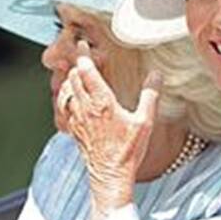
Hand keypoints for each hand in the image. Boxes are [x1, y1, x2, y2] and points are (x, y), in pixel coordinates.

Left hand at [58, 40, 160, 219]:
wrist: (111, 175)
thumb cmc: (128, 151)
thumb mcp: (145, 122)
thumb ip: (150, 95)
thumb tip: (156, 75)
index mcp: (102, 102)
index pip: (86, 70)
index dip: (83, 54)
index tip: (83, 44)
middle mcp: (85, 108)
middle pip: (72, 77)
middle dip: (76, 64)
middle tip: (81, 55)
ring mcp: (76, 119)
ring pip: (65, 91)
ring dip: (70, 79)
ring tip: (76, 73)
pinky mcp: (73, 129)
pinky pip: (64, 107)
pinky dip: (66, 96)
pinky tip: (72, 97)